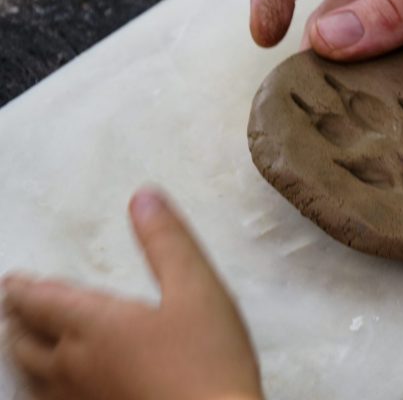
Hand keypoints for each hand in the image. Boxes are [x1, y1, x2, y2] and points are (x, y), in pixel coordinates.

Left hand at [1, 189, 262, 399]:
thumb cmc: (208, 359)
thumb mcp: (199, 288)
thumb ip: (167, 242)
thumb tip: (143, 197)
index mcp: (96, 326)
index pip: (44, 302)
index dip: (23, 289)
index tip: (10, 280)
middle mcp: (76, 366)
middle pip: (28, 343)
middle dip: (19, 321)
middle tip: (14, 309)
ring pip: (36, 379)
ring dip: (25, 356)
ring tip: (27, 347)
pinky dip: (44, 392)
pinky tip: (60, 394)